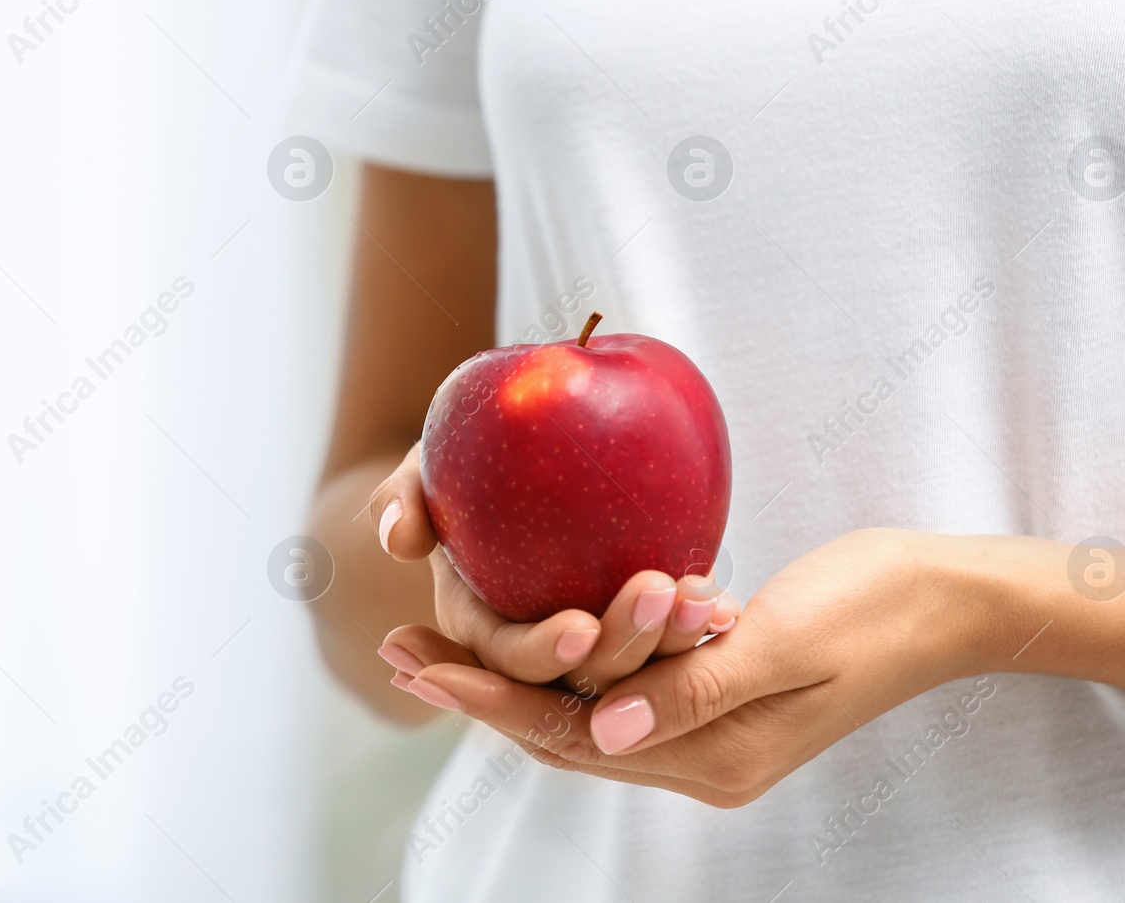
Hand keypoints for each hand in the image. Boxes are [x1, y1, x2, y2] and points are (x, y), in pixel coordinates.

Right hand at [369, 443, 738, 697]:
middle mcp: (532, 650)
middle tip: (665, 599)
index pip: (507, 662)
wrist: (526, 444)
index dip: (542, 654)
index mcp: (477, 629)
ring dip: (671, 641)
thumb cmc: (468, 450)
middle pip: (579, 679)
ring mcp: (588, 640)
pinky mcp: (635, 626)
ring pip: (634, 668)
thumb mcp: (429, 460)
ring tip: (710, 601)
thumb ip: (404, 493)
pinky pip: (668, 638)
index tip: (583, 626)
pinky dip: (694, 626)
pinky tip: (726, 601)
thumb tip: (398, 541)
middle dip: (624, 651)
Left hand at [388, 528, 984, 805]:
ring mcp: (711, 733)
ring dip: (514, 679)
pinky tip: (533, 637)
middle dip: (480, 693)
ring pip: (586, 714)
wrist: (948, 603)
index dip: (488, 700)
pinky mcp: (718, 696)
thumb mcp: (784, 643)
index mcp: (714, 756)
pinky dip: (572, 667)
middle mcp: (702, 758)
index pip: (571, 736)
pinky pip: (625, 691)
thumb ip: (692, 690)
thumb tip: (600, 732)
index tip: (417, 666)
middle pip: (563, 733)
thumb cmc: (876, 607)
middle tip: (399, 654)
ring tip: (439, 649)